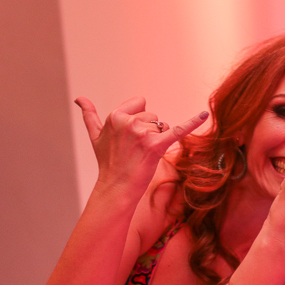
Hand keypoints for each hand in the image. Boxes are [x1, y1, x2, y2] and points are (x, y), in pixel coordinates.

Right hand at [75, 96, 207, 192]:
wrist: (117, 187)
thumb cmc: (108, 162)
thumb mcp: (96, 136)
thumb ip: (89, 115)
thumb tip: (79, 98)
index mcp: (115, 115)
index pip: (140, 103)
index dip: (139, 117)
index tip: (130, 135)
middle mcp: (128, 122)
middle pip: (152, 115)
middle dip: (148, 130)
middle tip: (136, 149)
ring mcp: (142, 134)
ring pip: (162, 125)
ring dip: (157, 138)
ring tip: (143, 153)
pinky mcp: (157, 146)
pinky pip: (178, 131)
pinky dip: (193, 122)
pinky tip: (205, 115)